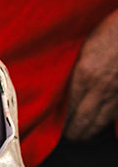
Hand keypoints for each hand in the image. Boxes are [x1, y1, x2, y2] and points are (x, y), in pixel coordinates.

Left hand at [64, 9, 117, 140]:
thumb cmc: (110, 31)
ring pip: (100, 121)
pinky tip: (98, 125)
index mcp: (84, 75)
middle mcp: (100, 87)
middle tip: (67, 136)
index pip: (68, 108)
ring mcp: (117, 91)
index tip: (55, 127)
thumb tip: (60, 89)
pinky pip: (114, 114)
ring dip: (88, 131)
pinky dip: (105, 122)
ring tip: (80, 135)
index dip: (61, 122)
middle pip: (83, 120)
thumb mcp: (84, 47)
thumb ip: (73, 70)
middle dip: (73, 132)